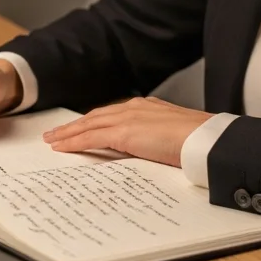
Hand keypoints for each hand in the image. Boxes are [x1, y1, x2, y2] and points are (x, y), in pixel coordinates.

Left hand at [42, 97, 214, 166]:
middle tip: (56, 134)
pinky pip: (91, 138)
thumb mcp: (174, 138)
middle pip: (95, 117)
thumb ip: (157, 141)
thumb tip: (149, 153)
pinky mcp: (124, 133)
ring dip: (68, 133)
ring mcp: (128, 118)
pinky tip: (61, 148)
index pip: (113, 114)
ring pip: (88, 125)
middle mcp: (135, 108)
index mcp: (148, 108)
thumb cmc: (200, 142)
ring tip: (52, 141)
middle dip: (75, 125)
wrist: (208, 139)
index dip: (94, 122)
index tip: (81, 127)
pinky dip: (73, 142)